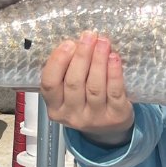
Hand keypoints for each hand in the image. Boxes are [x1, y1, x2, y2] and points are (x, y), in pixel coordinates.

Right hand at [39, 31, 134, 146]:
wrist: (109, 130)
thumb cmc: (86, 102)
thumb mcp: (69, 94)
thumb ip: (67, 73)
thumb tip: (77, 42)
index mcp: (55, 107)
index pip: (49, 84)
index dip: (58, 62)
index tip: (68, 43)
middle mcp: (72, 115)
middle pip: (74, 83)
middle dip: (81, 56)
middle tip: (88, 37)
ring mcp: (95, 118)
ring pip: (94, 87)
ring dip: (98, 61)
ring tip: (103, 42)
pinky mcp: (116, 116)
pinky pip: (114, 92)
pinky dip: (114, 73)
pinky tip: (114, 58)